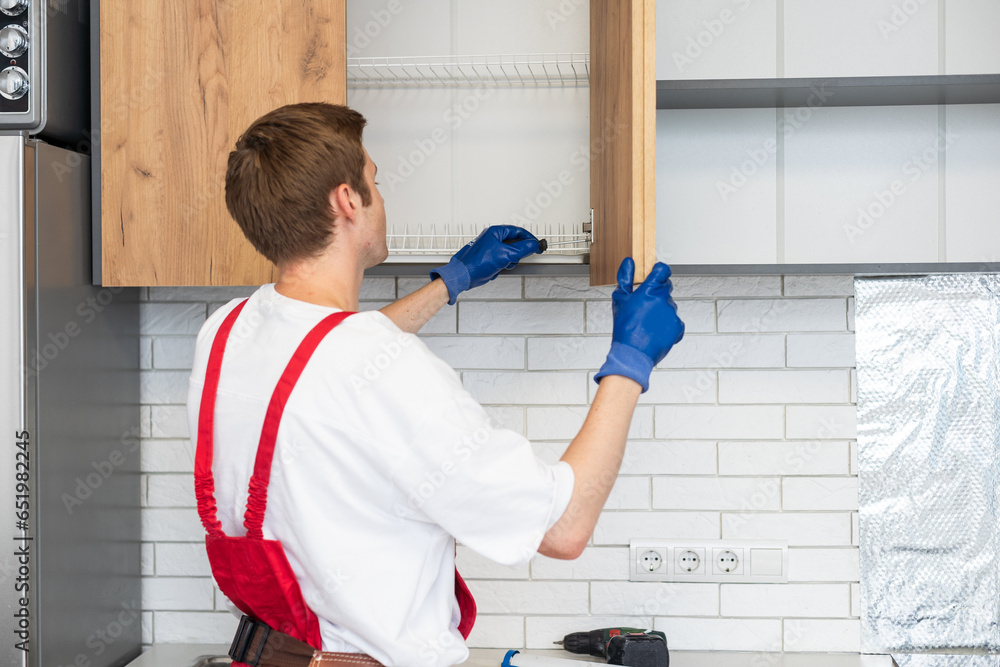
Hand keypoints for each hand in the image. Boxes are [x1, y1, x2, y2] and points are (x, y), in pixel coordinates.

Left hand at [429, 225, 540, 304]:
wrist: (463, 276)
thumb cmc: (476, 263)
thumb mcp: (505, 254)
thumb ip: (522, 249)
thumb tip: (533, 245)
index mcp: (496, 232)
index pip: (518, 231)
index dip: (529, 238)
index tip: (537, 245)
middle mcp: (493, 238)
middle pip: (515, 242)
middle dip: (518, 252)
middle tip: (521, 257)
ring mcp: (491, 249)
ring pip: (510, 253)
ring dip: (510, 260)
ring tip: (504, 265)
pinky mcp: (489, 258)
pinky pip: (503, 260)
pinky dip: (503, 265)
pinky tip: (498, 269)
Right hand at [594, 258, 684, 391]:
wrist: (632, 354)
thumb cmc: (624, 328)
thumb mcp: (619, 300)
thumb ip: (625, 278)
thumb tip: (628, 263)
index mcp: (649, 290)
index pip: (663, 270)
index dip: (659, 272)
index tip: (655, 275)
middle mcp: (663, 299)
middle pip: (666, 287)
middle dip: (656, 293)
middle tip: (644, 305)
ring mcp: (672, 313)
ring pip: (669, 305)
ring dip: (660, 310)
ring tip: (647, 322)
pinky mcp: (678, 326)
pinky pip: (674, 320)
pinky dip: (666, 324)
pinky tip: (654, 330)